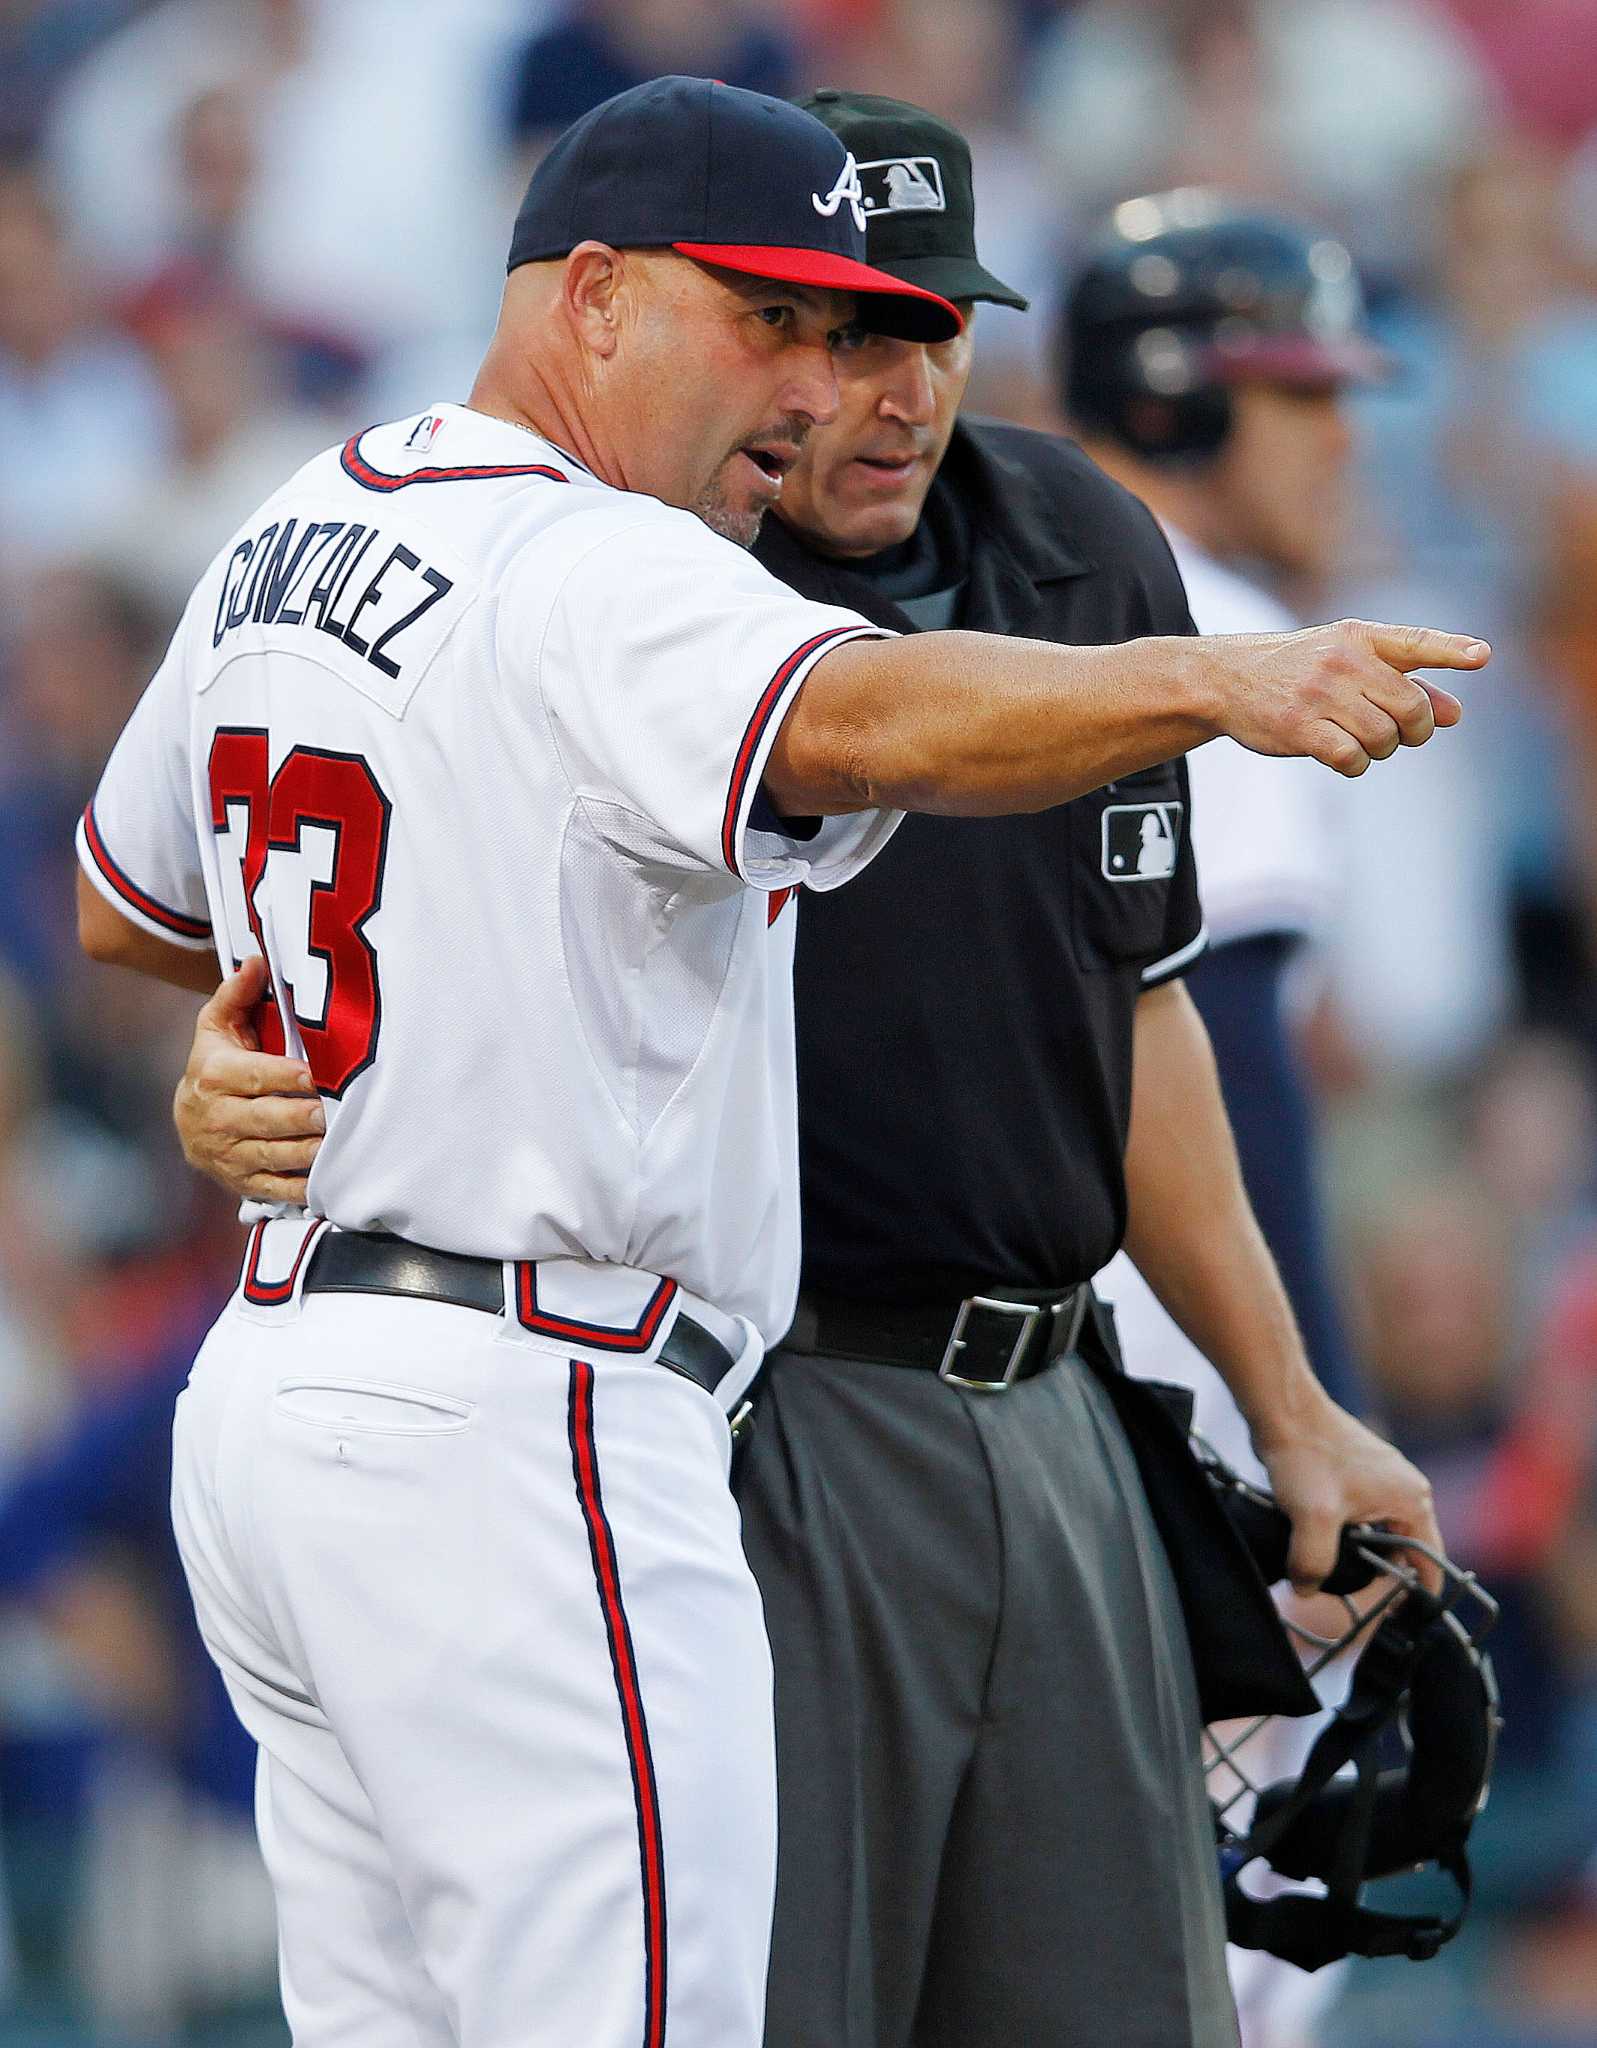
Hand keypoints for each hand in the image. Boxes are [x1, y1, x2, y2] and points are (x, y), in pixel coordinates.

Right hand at [173, 956, 325, 1204]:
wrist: (188, 1120)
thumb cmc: (215, 1066)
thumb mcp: (217, 1027)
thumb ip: (236, 994)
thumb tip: (255, 961)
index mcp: (214, 1076)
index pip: (255, 1076)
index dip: (287, 1077)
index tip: (318, 1076)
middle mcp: (217, 1118)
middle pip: (267, 1119)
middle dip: (304, 1118)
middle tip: (337, 1113)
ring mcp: (229, 1154)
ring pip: (274, 1155)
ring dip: (309, 1152)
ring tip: (340, 1143)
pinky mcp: (242, 1182)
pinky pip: (276, 1187)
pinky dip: (303, 1186)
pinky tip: (330, 1179)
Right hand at [1200, 618, 1487, 776]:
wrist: (1227, 679)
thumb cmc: (1299, 671)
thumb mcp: (1350, 664)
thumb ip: (1406, 683)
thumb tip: (1455, 714)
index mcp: (1360, 637)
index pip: (1414, 643)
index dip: (1451, 651)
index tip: (1481, 657)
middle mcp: (1342, 661)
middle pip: (1410, 709)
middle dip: (1414, 731)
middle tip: (1400, 736)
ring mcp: (1319, 693)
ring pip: (1384, 739)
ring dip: (1379, 750)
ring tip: (1358, 741)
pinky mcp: (1299, 727)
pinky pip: (1352, 759)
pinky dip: (1355, 765)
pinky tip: (1340, 756)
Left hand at [1254, 1388, 1444, 1594]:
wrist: (1281, 1408)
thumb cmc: (1306, 1454)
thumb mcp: (1313, 1519)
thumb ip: (1314, 1563)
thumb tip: (1306, 1588)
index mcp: (1413, 1500)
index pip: (1429, 1563)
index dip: (1414, 1595)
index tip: (1395, 1620)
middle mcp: (1406, 1489)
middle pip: (1401, 1551)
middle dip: (1376, 1573)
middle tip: (1349, 1594)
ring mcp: (1381, 1480)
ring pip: (1377, 1534)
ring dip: (1356, 1551)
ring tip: (1329, 1566)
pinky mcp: (1357, 1475)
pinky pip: (1360, 1517)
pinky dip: (1343, 1532)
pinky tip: (1317, 1538)